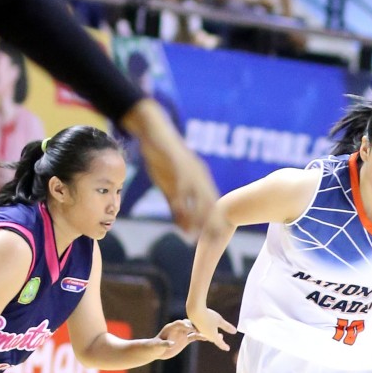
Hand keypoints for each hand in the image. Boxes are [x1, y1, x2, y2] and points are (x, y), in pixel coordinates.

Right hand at [121, 99, 218, 233]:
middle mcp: (199, 175)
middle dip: (213, 223)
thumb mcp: (170, 187)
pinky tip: (181, 210)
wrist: (154, 131)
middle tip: (215, 241)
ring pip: (198, 195)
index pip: (212, 206)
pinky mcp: (177, 162)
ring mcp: (190, 168)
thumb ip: (177, 207)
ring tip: (198, 232)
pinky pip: (182, 182)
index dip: (215, 223)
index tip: (217, 241)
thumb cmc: (162, 160)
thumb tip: (185, 229)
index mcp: (200, 181)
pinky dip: (183, 197)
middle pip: (210, 203)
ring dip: (199, 215)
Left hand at [152, 319, 209, 359]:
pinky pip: (194, 337)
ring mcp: (182, 333)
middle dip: (194, 326)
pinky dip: (200, 337)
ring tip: (207, 334)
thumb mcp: (159, 346)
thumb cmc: (155, 347)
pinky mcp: (185, 339)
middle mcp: (178, 329)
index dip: (184, 325)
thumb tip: (172, 344)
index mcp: (170, 328)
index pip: (179, 323)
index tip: (190, 328)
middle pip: (187, 324)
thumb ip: (165, 344)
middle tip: (200, 330)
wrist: (156, 350)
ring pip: (193, 330)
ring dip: (199, 331)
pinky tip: (206, 338)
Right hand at [187, 305, 237, 350]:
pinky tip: (208, 325)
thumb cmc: (208, 316)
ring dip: (213, 334)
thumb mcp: (220, 321)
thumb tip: (235, 331)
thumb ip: (227, 327)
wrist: (194, 311)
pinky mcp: (197, 326)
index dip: (224, 345)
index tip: (227, 348)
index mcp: (213, 336)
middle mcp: (206, 335)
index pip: (220, 343)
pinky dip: (208, 330)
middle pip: (213, 339)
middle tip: (222, 338)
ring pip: (208, 335)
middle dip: (218, 340)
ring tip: (215, 332)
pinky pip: (204, 331)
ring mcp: (201, 331)